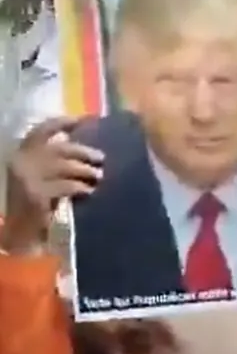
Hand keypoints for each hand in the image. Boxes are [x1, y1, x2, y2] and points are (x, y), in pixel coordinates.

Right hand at [2, 116, 101, 252]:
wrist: (19, 233)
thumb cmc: (35, 205)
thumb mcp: (42, 178)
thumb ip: (55, 164)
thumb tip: (87, 152)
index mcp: (20, 154)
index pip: (41, 131)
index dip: (61, 123)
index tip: (82, 120)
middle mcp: (21, 161)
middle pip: (59, 148)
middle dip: (83, 151)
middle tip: (101, 157)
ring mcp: (26, 177)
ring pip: (64, 166)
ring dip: (85, 170)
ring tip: (98, 175)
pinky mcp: (35, 193)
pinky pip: (65, 186)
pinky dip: (81, 187)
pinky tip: (90, 192)